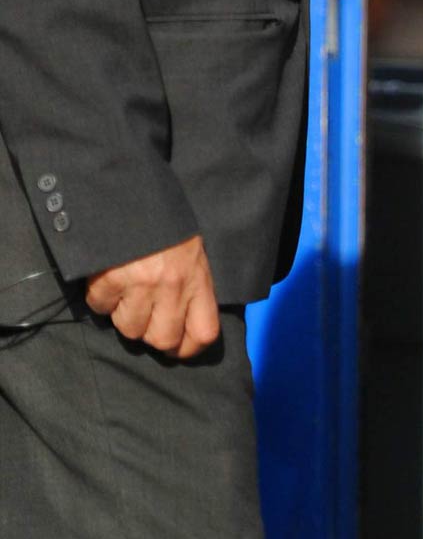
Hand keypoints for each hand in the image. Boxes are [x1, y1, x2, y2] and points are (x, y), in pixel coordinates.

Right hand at [86, 235, 219, 356]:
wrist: (130, 190)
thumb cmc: (165, 223)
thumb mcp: (191, 252)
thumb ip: (191, 286)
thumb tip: (183, 327)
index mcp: (198, 278)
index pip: (204, 333)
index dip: (189, 348)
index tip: (178, 347)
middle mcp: (173, 285)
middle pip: (162, 340)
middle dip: (150, 335)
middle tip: (145, 318)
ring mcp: (141, 283)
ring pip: (129, 329)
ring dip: (124, 317)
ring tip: (126, 294)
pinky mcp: (111, 278)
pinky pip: (101, 308)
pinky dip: (101, 299)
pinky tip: (108, 280)